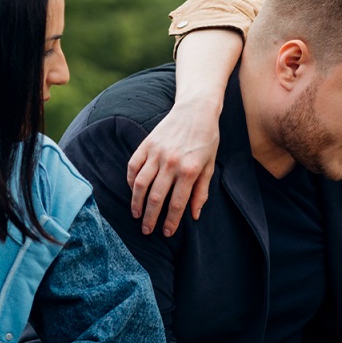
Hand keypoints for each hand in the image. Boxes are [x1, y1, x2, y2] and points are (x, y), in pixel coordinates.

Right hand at [127, 100, 219, 236]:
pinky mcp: (146, 144)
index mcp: (189, 171)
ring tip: (136, 215)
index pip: (176, 204)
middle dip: (150, 218)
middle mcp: (171, 163)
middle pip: (155, 198)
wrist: (196, 110)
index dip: (170, 222)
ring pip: (140, 184)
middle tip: (147, 230)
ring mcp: (156, 153)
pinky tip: (133, 192)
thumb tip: (194, 215)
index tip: (166, 233)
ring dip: (136, 203)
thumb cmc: (207, 139)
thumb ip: (201, 192)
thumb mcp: (210, 166)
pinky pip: (133, 167)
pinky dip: (130, 181)